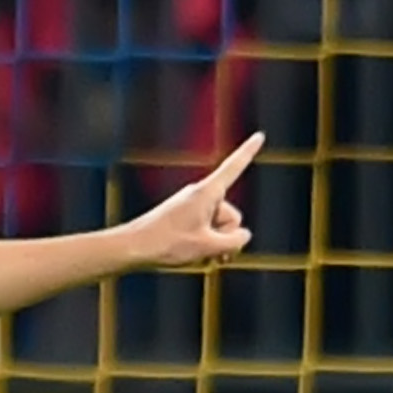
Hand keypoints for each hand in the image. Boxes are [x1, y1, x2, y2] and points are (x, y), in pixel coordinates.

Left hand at [116, 134, 261, 272]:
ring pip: (220, 227)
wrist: (133, 247)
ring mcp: (193, 206)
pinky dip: (208, 243)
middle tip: (208, 251)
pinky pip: (208, 229)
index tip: (259, 135)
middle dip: (227, 236)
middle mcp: (201, 195)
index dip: (248, 152)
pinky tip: (199, 257)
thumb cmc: (167, 244)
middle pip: (232, 216)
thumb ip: (234, 242)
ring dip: (216, 243)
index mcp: (206, 193)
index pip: (233, 168)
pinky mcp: (186, 217)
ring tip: (198, 256)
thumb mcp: (208, 247)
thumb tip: (243, 236)